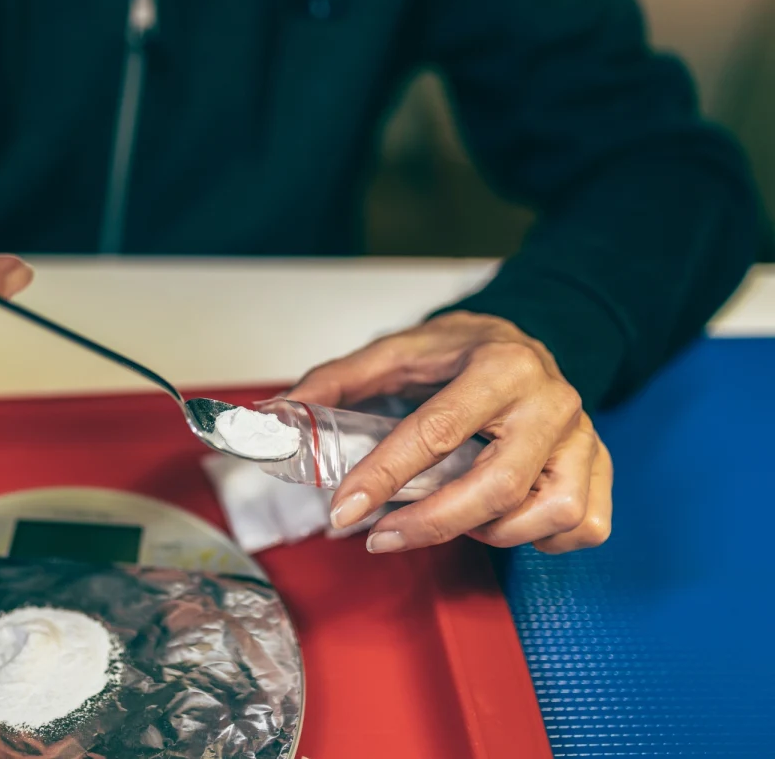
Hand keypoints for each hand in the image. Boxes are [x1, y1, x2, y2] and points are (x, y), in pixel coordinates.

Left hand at [289, 311, 611, 553]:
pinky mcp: (599, 467)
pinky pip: (582, 526)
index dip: (384, 475)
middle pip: (496, 486)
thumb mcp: (397, 352)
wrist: (527, 338)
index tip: (343, 508)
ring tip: (447, 518)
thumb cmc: (462, 352)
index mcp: (498, 365)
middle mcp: (551, 401)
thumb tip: (278, 417)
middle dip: (429, 524)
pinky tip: (500, 522)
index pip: (438, 430)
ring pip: (545, 514)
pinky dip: (541, 540)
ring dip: (488, 533)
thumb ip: (337, 381)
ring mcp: (583, 437)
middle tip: (379, 536)